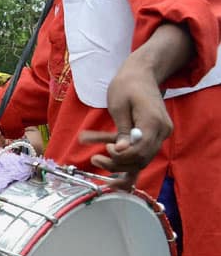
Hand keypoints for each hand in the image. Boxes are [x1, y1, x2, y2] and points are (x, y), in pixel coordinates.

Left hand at [79, 67, 171, 188]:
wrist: (141, 73)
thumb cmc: (127, 85)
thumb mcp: (119, 105)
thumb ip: (121, 130)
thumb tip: (120, 151)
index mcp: (154, 123)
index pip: (140, 150)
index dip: (121, 156)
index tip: (106, 150)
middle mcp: (161, 132)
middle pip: (141, 158)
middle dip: (117, 164)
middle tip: (95, 159)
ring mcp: (159, 135)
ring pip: (140, 159)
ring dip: (117, 163)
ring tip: (95, 157)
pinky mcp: (152, 136)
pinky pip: (141, 155)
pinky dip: (127, 166)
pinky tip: (114, 182)